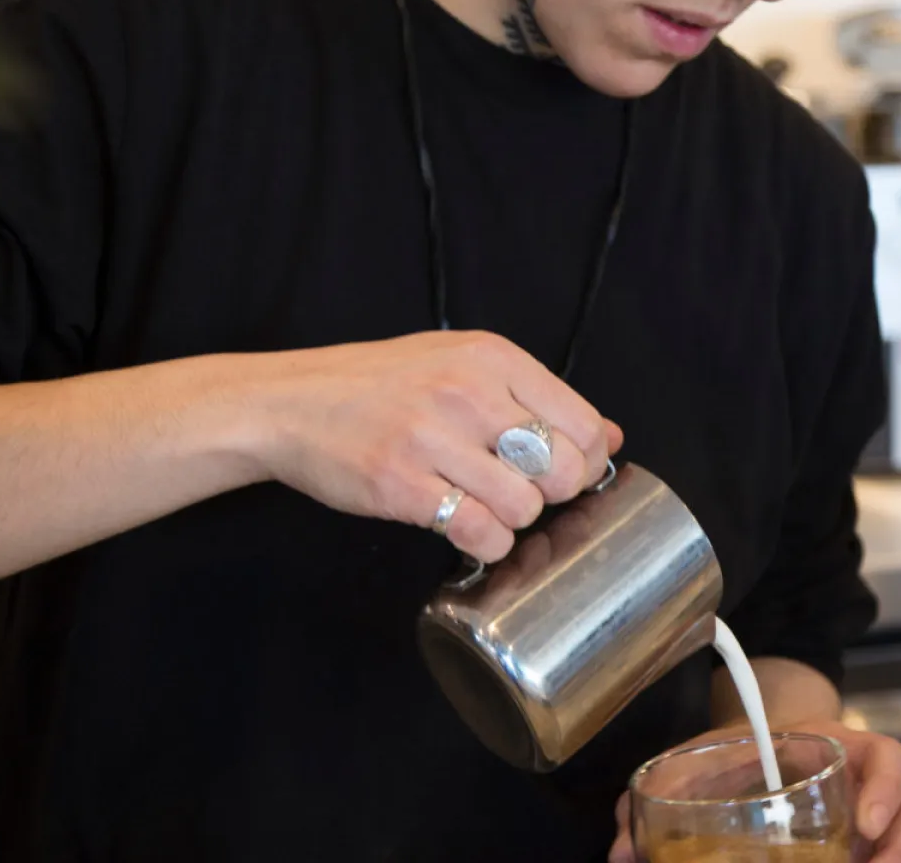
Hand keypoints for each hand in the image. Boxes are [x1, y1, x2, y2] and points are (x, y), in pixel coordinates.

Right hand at [236, 331, 620, 561]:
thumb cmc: (381, 384)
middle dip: (551, 495)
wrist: (290, 402)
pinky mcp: (400, 485)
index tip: (559, 473)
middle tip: (520, 493)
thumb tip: (609, 436)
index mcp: (491, 358)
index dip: (584, 463)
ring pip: (523, 507)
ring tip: (484, 508)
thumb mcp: (462, 364)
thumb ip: (535, 396)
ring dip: (513, 522)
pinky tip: (466, 529)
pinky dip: (484, 543)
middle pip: (560, 470)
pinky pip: (477, 532)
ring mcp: (432, 439)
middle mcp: (467, 392)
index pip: (582, 424)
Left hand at [606, 720, 900, 862]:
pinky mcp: (873, 851)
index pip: (887, 756)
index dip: (886, 786)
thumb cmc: (739, 759)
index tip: (863, 821)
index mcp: (838, 749)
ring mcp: (878, 828)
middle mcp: (869, 788)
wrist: (755, 758)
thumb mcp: (703, 762)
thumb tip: (622, 850)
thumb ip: (661, 795)